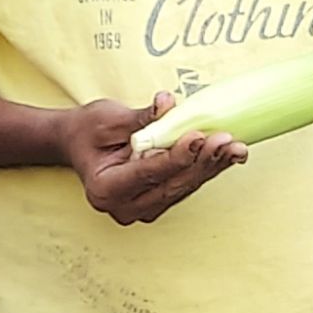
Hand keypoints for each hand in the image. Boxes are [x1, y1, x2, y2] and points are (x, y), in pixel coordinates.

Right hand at [63, 96, 242, 225]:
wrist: (77, 142)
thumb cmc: (87, 131)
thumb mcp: (109, 118)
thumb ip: (142, 118)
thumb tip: (167, 104)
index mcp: (104, 189)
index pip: (147, 174)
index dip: (175, 156)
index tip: (196, 137)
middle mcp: (124, 207)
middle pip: (171, 185)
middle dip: (202, 162)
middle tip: (225, 141)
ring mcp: (142, 208)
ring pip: (184, 187)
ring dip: (211, 166)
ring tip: (235, 147)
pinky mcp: (158, 201)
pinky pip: (185, 185)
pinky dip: (206, 168)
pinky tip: (227, 154)